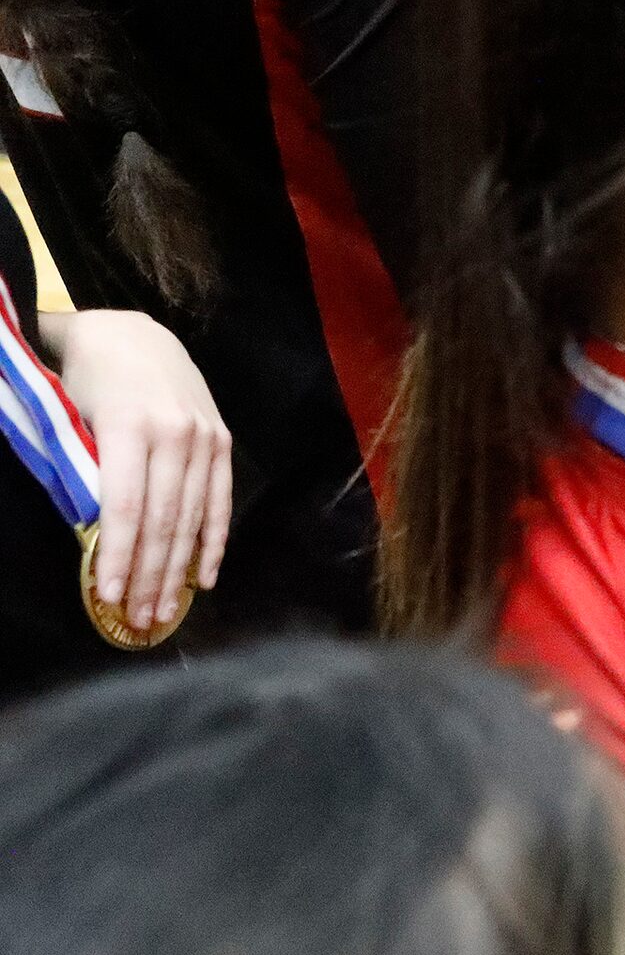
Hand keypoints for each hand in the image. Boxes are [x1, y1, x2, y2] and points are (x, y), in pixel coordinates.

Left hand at [44, 309, 232, 633]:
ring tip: (164, 609)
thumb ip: (85, 472)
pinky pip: (220, 501)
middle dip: (150, 574)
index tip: (108, 597)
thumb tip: (91, 538)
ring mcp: (205, 437)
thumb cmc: (86, 381)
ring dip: (179, 569)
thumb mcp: (72, 419)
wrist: (132, 336)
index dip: (120, 556)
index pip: (127, 507)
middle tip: (138, 619)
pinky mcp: (221, 440)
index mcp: (131, 427)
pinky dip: (213, 542)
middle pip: (164, 520)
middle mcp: (176, 434)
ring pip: (192, 516)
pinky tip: (206, 578)